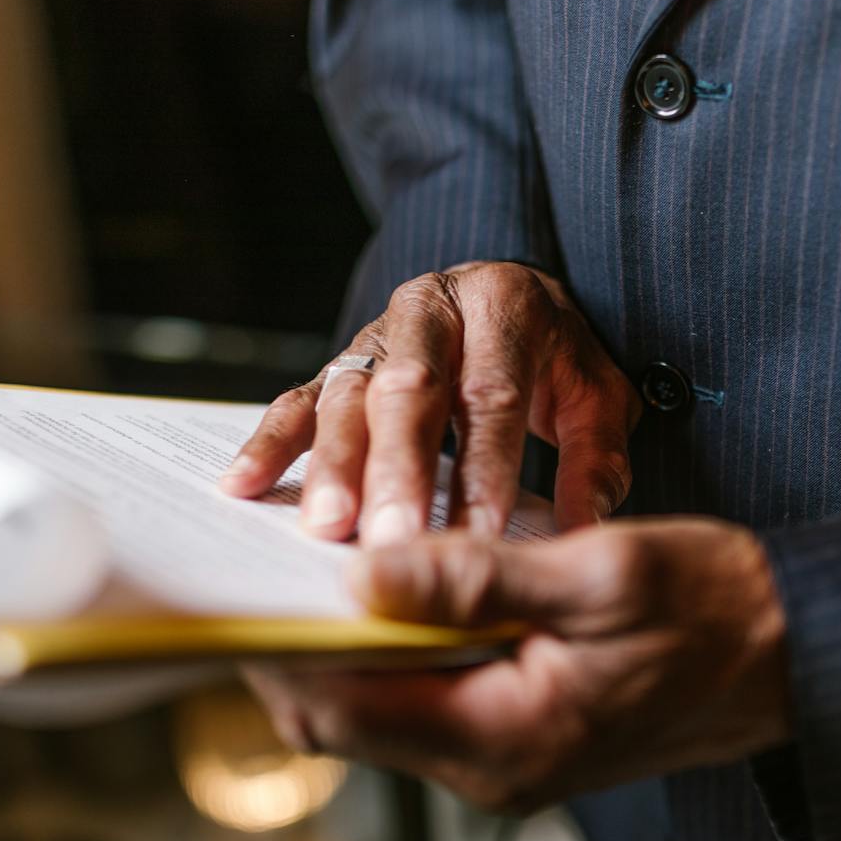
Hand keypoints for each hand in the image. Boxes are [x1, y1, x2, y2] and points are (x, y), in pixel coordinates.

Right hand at [217, 262, 639, 543]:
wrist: (511, 298)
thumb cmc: (557, 361)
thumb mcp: (598, 397)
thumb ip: (594, 462)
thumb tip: (583, 534)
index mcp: (503, 308)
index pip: (491, 395)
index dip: (483, 469)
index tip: (479, 539)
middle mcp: (430, 311)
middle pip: (409, 393)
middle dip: (398, 473)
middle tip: (392, 542)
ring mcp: (374, 335)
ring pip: (347, 398)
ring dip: (334, 467)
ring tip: (326, 530)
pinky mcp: (336, 363)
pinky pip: (296, 400)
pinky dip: (269, 444)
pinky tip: (242, 487)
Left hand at [242, 519, 791, 811]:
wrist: (804, 657)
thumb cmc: (720, 611)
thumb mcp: (600, 574)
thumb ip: (476, 577)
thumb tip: (364, 574)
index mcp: (505, 739)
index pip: (342, 707)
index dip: (277, 647)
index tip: (236, 584)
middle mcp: (493, 769)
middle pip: (343, 721)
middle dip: (291, 649)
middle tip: (261, 565)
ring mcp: (506, 760)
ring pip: (378, 711)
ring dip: (340, 646)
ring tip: (317, 564)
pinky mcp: (521, 735)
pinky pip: (424, 700)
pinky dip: (390, 650)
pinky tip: (391, 587)